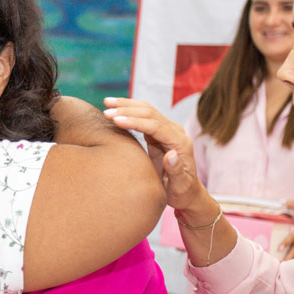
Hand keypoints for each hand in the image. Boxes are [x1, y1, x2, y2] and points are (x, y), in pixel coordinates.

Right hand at [102, 97, 211, 218]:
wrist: (187, 191)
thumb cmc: (182, 191)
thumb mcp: (181, 185)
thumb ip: (176, 171)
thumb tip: (171, 155)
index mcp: (180, 142)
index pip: (156, 125)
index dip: (135, 121)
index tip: (116, 120)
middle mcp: (174, 132)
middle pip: (150, 113)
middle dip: (127, 110)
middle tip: (106, 112)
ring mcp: (166, 130)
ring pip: (146, 110)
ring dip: (126, 105)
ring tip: (106, 102)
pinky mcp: (158, 132)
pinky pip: (142, 117)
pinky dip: (128, 110)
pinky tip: (115, 108)